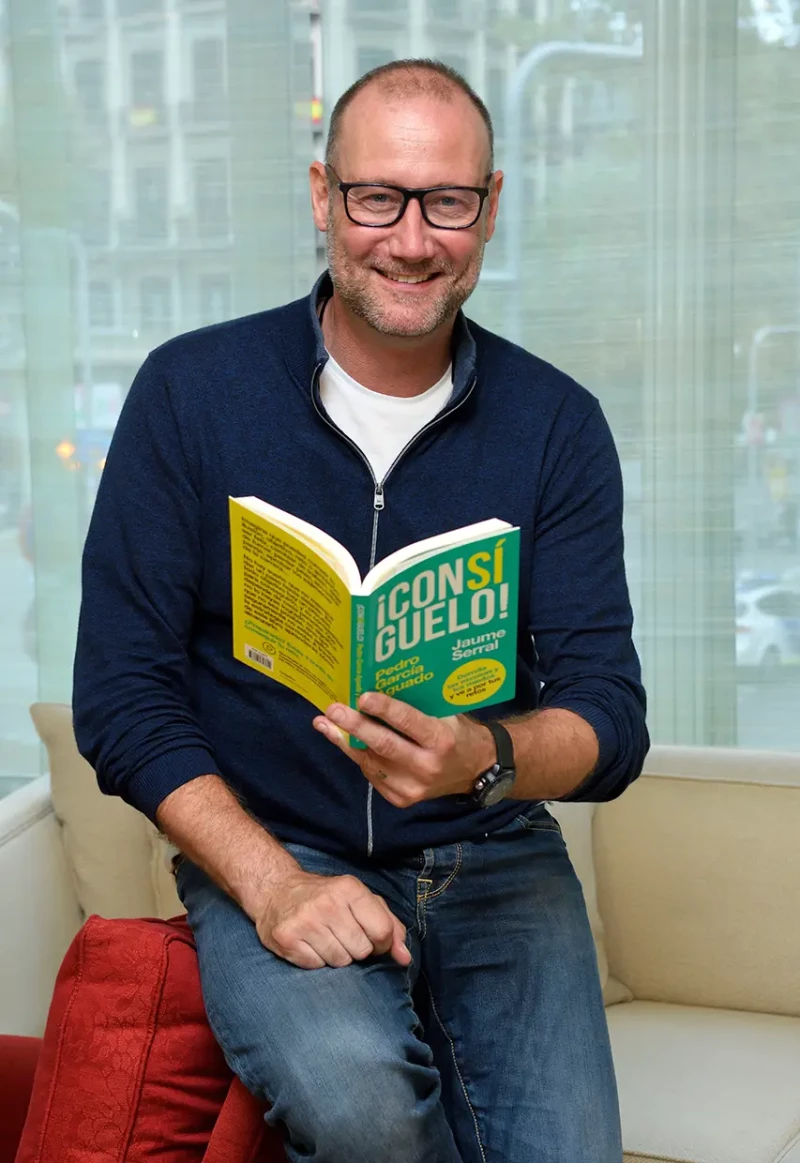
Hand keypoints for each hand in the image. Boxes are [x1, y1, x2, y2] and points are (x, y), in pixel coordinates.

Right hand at [254, 869, 411, 970]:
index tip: (371, 938)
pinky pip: (316, 966)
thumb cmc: (327, 898)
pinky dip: (316, 960)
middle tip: (343, 935)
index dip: (381, 943)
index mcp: (350, 888)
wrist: (276, 891)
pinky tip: (309, 943)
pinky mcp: (287, 939)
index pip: (382, 931)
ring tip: (325, 938)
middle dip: (357, 949)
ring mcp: (305, 921)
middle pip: (362, 950)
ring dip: (336, 956)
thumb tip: (405, 958)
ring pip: (340, 961)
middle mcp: (327, 903)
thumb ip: (389, 926)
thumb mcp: (361, 900)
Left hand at [313, 692, 495, 808]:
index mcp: (441, 740)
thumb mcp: (445, 714)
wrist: (474, 771)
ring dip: (345, 741)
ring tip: (324, 723)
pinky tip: (342, 740)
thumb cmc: (457, 733)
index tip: (362, 696)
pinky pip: (371, 774)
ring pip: (371, 761)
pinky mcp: (401, 799)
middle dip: (354, 726)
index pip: (408, 723)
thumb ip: (416, 706)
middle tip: (333, 709)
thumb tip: (377, 687)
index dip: (384, 709)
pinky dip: (356, 755)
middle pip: (384, 745)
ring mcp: (412, 787)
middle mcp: (426, 766)